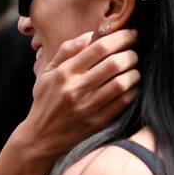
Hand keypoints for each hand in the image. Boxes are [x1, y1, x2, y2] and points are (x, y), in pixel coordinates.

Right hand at [23, 28, 139, 165]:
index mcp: (65, 73)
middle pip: (114, 64)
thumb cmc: (44, 103)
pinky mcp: (96, 123)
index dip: (120, 38)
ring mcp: (87, 107)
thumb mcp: (46, 74)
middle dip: (130, 54)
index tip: (131, 34)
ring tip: (134, 70)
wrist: (39, 139)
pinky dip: (131, 92)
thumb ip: (65, 51)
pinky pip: (121, 104)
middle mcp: (76, 89)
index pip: (99, 48)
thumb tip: (89, 35)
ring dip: (133, 73)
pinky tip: (131, 87)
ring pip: (121, 83)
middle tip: (134, 53)